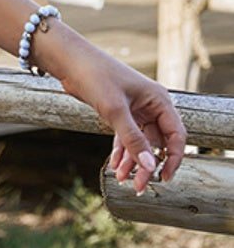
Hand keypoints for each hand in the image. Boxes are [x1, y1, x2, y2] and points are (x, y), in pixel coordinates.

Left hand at [46, 30, 185, 194]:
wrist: (71, 61)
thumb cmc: (96, 76)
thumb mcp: (115, 110)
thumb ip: (133, 140)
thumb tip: (150, 166)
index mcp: (159, 100)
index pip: (176, 135)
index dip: (173, 158)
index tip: (164, 178)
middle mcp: (151, 105)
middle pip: (157, 142)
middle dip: (148, 164)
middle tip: (139, 186)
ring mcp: (136, 109)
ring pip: (140, 142)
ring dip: (132, 161)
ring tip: (121, 179)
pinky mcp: (120, 112)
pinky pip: (126, 137)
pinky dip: (121, 152)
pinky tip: (115, 167)